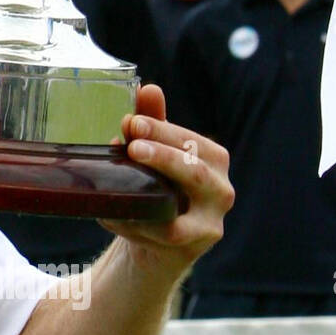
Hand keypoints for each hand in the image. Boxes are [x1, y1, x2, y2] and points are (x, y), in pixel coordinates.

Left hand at [100, 84, 232, 271]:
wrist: (155, 243)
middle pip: (196, 171)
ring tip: (120, 184)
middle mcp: (221, 189)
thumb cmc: (158, 189)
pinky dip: (136, 224)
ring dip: (147, 195)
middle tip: (131, 146)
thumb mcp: (154, 153)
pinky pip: (165, 235)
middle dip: (162, 156)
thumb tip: (147, 88)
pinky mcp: (193, 246)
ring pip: (183, 208)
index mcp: (213, 159)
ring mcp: (211, 222)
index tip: (131, 122)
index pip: (191, 141)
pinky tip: (114, 214)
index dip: (161, 130)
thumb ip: (153, 123)